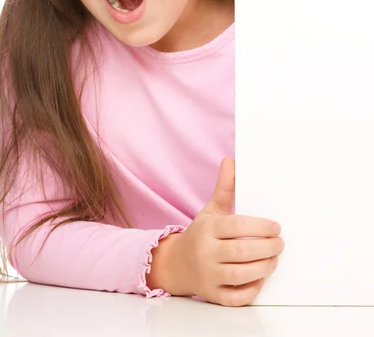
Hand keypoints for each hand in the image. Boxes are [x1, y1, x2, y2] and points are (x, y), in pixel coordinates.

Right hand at [167, 157, 283, 305]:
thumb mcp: (211, 210)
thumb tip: (230, 161)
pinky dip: (251, 290)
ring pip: (241, 274)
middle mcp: (205, 252)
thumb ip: (225, 188)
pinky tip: (260, 278)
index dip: (259, 226)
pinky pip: (236, 297)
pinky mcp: (213, 294)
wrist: (176, 264)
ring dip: (263, 267)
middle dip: (267, 247)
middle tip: (280, 244)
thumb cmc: (200, 234)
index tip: (276, 227)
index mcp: (207, 229)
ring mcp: (208, 275)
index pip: (236, 226)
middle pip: (241, 251)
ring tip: (274, 258)